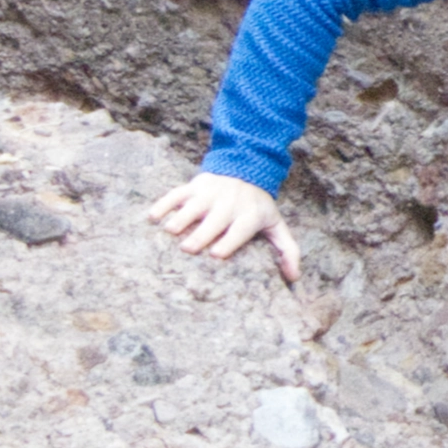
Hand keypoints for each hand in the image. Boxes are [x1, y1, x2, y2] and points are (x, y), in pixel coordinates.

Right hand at [147, 172, 300, 283]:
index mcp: (249, 215)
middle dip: (201, 234)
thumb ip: (287, 250)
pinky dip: (164, 204)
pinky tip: (153, 217)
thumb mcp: (276, 225)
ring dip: (180, 219)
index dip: (229, 241)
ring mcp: (210, 193)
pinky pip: (176, 193)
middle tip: (188, 249)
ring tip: (169, 233)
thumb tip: (294, 277)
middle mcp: (229, 203)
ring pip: (193, 206)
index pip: (239, 229)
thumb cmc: (258, 207)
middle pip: (213, 220)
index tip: (216, 255)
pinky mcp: (194, 186)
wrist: (246, 169)